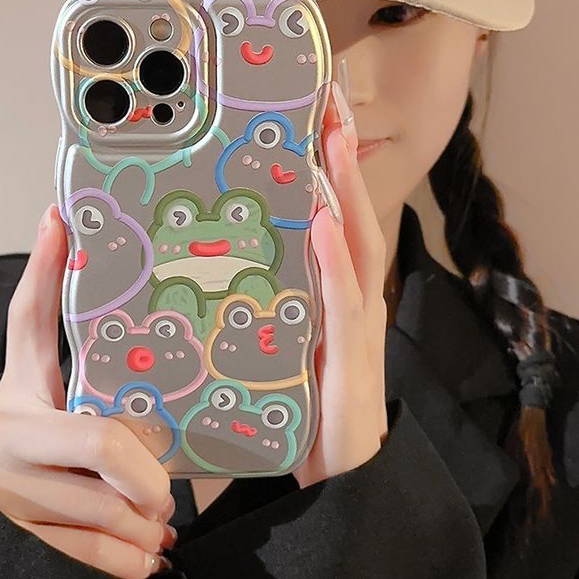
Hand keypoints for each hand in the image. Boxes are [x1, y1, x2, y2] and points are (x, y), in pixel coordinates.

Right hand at [0, 205, 175, 578]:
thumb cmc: (52, 461)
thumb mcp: (65, 411)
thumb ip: (92, 369)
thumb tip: (97, 264)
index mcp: (18, 391)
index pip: (28, 321)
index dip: (44, 269)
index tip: (59, 216)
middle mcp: (1, 434)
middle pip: (101, 441)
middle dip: (145, 474)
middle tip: (167, 491)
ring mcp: (3, 490)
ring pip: (101, 506)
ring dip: (143, 522)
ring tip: (160, 525)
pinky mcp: (14, 540)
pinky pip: (89, 554)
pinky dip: (128, 559)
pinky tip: (147, 556)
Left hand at [293, 78, 388, 489]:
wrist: (340, 479)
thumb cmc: (308, 413)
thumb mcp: (283, 345)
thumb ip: (267, 305)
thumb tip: (219, 264)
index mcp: (337, 294)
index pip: (338, 216)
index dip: (333, 166)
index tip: (318, 115)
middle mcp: (355, 300)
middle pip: (353, 215)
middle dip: (344, 157)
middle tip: (329, 100)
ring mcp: (359, 328)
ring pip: (356, 245)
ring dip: (345, 190)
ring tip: (331, 137)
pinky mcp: (353, 362)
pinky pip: (344, 304)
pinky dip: (335, 261)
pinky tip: (322, 222)